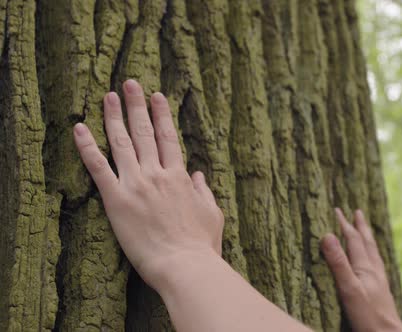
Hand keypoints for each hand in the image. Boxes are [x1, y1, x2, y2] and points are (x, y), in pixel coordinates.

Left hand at [73, 79, 222, 289]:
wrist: (184, 265)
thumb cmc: (201, 244)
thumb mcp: (212, 213)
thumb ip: (204, 191)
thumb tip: (198, 174)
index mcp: (178, 177)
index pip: (168, 138)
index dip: (162, 115)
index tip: (157, 96)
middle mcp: (157, 174)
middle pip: (144, 132)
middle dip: (137, 105)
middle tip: (130, 84)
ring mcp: (136, 184)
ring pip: (121, 142)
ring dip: (113, 116)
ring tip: (108, 96)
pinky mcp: (116, 199)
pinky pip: (98, 167)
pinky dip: (87, 146)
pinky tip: (79, 128)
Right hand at [321, 208, 401, 331]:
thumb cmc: (367, 315)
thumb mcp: (348, 287)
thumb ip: (338, 262)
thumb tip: (327, 235)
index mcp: (365, 267)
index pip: (353, 240)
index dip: (344, 224)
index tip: (336, 210)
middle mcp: (374, 271)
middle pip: (367, 243)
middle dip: (360, 227)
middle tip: (358, 212)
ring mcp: (379, 281)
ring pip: (373, 253)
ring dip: (367, 239)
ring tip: (366, 232)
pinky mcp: (381, 292)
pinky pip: (376, 265)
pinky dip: (372, 256)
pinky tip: (372, 263)